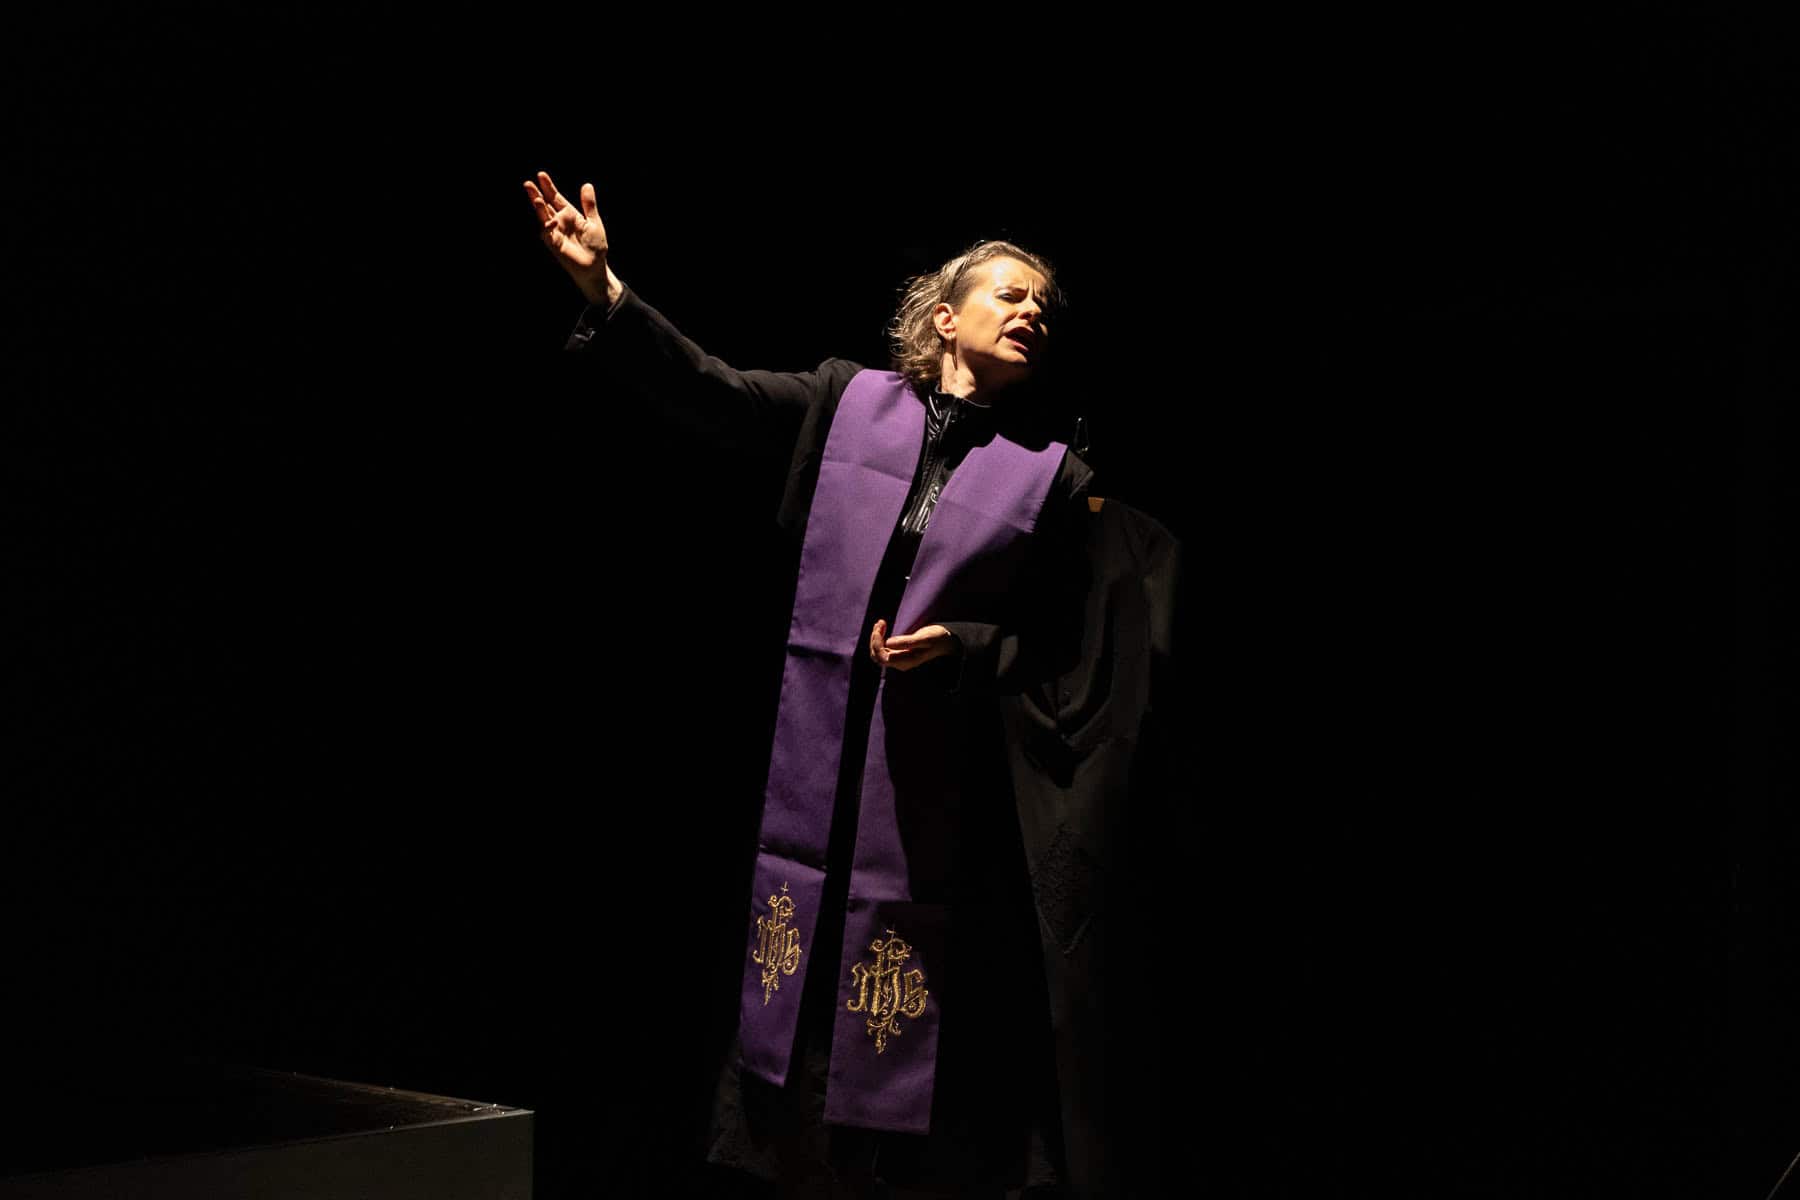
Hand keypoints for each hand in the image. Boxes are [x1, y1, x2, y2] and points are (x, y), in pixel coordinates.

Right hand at [522, 170, 619, 305]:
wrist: (595, 266)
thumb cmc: (595, 246)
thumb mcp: (594, 222)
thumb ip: (589, 205)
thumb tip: (587, 185)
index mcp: (569, 214)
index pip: (556, 197)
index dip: (548, 186)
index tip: (541, 175)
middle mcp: (559, 221)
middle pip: (545, 205)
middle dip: (536, 194)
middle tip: (528, 184)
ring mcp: (555, 232)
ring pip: (543, 217)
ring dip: (539, 209)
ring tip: (536, 198)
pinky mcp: (554, 244)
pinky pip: (547, 234)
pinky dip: (548, 227)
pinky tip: (550, 221)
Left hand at [869, 619, 956, 670]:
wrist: (945, 641)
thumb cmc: (937, 639)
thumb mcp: (924, 638)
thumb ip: (907, 642)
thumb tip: (888, 643)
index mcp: (906, 662)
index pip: (882, 657)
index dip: (877, 643)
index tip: (880, 627)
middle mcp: (900, 663)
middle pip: (877, 655)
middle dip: (875, 639)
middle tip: (881, 622)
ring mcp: (899, 659)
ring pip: (878, 652)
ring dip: (876, 638)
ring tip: (881, 623)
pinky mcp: (899, 653)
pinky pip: (883, 648)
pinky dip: (880, 638)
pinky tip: (883, 626)